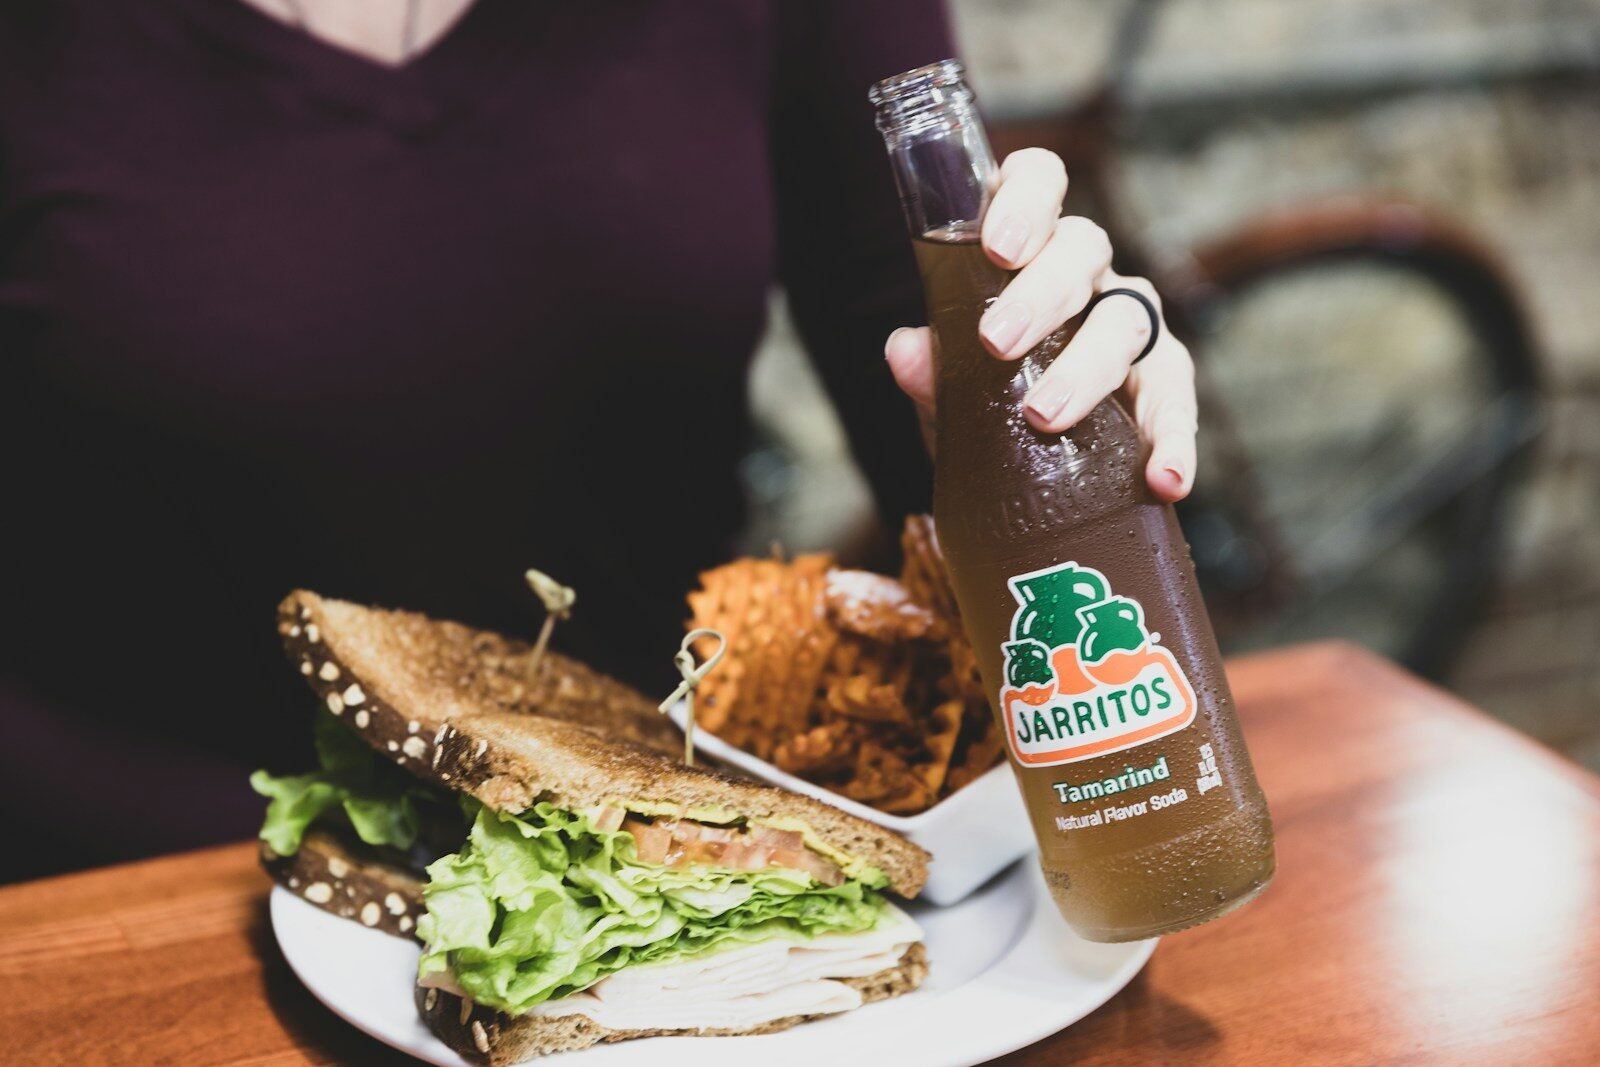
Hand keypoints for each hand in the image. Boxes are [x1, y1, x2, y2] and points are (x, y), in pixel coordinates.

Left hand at [884, 148, 1196, 502]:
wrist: (1012, 466)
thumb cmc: (981, 401)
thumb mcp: (946, 390)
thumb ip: (930, 372)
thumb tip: (907, 351)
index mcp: (1029, 247)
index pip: (1038, 181)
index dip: (1024, 200)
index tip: (996, 248)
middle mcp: (1088, 273)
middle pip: (1082, 251)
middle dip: (1040, 293)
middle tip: (996, 342)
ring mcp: (1130, 322)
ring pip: (1125, 320)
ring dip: (1085, 367)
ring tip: (1044, 416)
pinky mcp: (1163, 381)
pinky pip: (1175, 401)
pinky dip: (1173, 441)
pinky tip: (1165, 480)